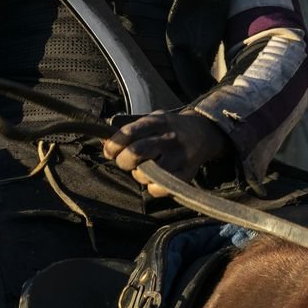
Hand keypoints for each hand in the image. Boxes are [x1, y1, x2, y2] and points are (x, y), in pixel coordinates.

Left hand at [103, 110, 228, 196]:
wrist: (203, 133)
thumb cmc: (170, 128)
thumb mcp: (153, 119)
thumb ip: (130, 128)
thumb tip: (104, 140)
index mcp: (158, 122)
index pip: (129, 133)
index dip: (114, 144)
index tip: (109, 151)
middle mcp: (168, 138)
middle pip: (136, 153)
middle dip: (123, 160)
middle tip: (125, 161)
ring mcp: (178, 157)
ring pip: (146, 174)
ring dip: (139, 174)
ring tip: (145, 168)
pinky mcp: (186, 174)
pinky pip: (159, 189)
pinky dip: (152, 187)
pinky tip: (154, 179)